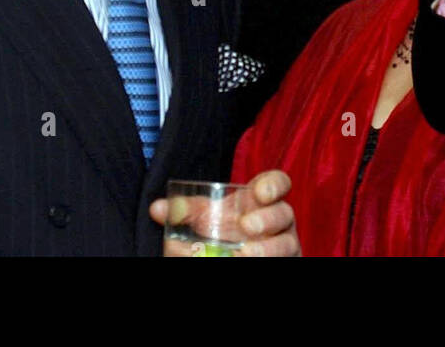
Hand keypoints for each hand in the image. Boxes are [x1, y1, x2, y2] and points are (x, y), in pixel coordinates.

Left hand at [150, 169, 300, 256]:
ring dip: (267, 248)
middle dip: (267, 218)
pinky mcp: (285, 260)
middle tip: (246, 226)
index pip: (279, 183)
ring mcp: (284, 244)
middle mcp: (279, 220)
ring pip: (287, 243)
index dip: (274, 185)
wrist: (237, 254)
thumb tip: (157, 209)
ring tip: (246, 253)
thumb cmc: (225, 230)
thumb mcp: (208, 217)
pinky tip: (244, 261)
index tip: (258, 193)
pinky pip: (283, 260)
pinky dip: (263, 261)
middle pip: (284, 212)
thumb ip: (186, 211)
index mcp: (263, 200)